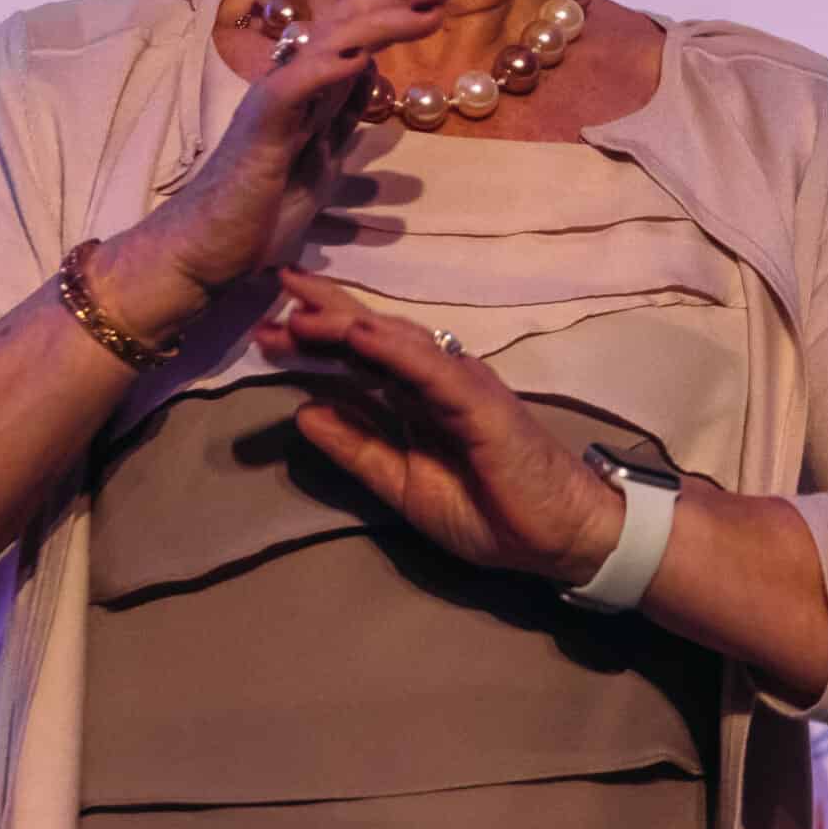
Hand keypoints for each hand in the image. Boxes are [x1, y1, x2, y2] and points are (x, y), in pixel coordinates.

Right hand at [134, 0, 453, 296]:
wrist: (207, 247)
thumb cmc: (260, 205)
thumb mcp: (323, 153)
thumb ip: (344, 111)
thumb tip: (372, 72)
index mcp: (311, 84)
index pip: (356, 21)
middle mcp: (292, 78)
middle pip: (347, 14)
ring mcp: (275, 98)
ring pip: (330, 41)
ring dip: (382, 17)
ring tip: (429, 3)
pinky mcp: (262, 129)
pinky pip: (296, 89)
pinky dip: (329, 67)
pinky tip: (364, 54)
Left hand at [257, 270, 622, 584]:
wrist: (558, 537)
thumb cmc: (491, 509)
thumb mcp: (403, 484)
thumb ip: (358, 448)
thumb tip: (303, 412)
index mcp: (418, 400)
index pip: (362, 357)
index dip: (319, 335)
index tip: (270, 323)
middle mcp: (438, 381)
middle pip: (375, 337)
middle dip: (324, 314)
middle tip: (276, 291)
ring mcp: (462, 386)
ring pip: (399, 345)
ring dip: (349, 325)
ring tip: (302, 311)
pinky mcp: (484, 403)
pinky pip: (435, 372)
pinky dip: (398, 351)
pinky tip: (363, 335)